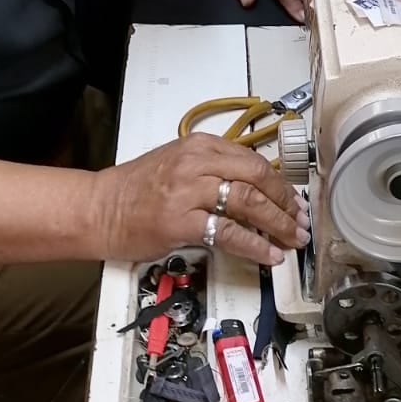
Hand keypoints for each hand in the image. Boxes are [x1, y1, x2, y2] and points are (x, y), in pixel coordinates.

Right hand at [89, 133, 309, 267]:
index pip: (252, 160)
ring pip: (248, 202)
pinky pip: (228, 233)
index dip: (280, 183)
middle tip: (300, 222)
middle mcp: (196, 162)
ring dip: (277, 224)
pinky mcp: (181, 221)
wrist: (100, 208)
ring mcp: (189, 191)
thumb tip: (254, 189)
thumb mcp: (177, 163)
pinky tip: (269, 256)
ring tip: (292, 240)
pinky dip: (254, 245)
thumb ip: (213, 169)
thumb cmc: (136, 190)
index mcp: (199, 145)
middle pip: (257, 176)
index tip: (294, 201)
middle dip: (285, 202)